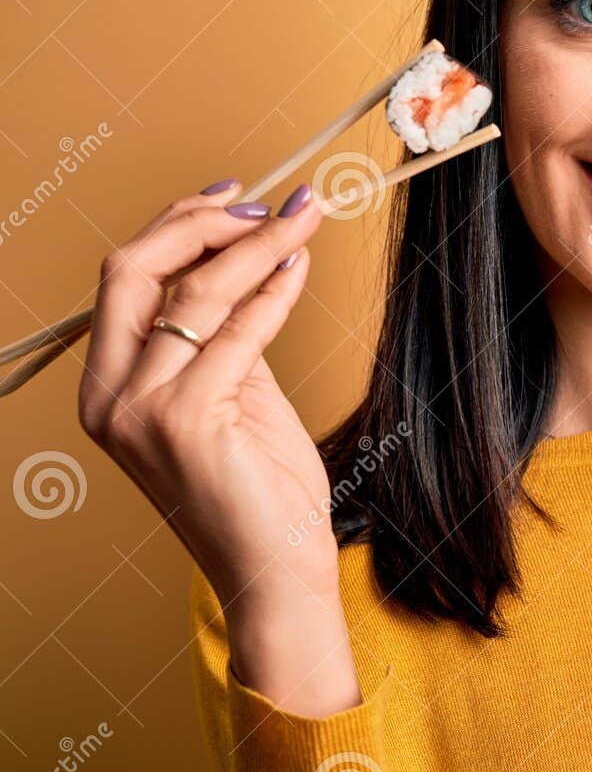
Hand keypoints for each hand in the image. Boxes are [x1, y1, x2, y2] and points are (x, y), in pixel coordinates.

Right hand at [78, 180, 359, 712]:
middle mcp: (110, 398)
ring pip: (193, 294)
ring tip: (304, 217)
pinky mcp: (188, 422)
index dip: (177, 229)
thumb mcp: (233, 398)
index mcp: (108, 390)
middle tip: (267, 201)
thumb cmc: (261, 491)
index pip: (126, 282)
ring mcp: (142, 411)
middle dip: (200, 222)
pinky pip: (237, 332)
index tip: (235, 200)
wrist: (276, 570)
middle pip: (134, 272)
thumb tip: (246, 263)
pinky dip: (273, 290)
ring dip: (255, 245)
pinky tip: (300, 266)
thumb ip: (222, 339)